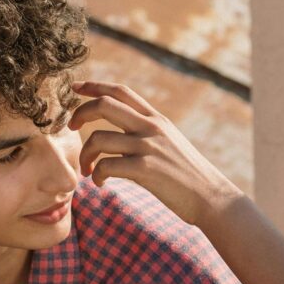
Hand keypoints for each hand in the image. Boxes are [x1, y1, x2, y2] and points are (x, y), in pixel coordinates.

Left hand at [68, 81, 242, 225]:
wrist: (211, 197)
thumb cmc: (189, 175)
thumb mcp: (171, 143)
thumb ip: (149, 132)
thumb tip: (124, 130)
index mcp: (157, 119)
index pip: (121, 91)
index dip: (94, 86)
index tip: (75, 88)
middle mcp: (152, 128)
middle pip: (104, 105)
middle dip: (80, 113)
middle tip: (72, 128)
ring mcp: (148, 147)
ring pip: (98, 138)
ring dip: (85, 155)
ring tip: (88, 170)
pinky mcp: (146, 169)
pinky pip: (106, 166)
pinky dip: (97, 175)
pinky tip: (101, 183)